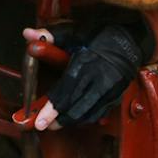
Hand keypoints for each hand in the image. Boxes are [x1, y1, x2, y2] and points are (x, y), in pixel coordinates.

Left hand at [25, 16, 151, 129]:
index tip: (40, 121)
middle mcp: (100, 79)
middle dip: (58, 119)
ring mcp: (111, 89)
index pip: (65, 91)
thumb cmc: (101, 35)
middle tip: (43, 124)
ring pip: (88, 114)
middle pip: (76, 107)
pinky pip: (100, 113)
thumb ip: (50, 36)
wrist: (130, 39)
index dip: (51, 108)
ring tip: (55, 124)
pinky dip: (85, 118)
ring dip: (70, 121)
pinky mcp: (117, 95)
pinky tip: (74, 118)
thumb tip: (27, 33)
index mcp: (87, 63)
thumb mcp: (74, 32)